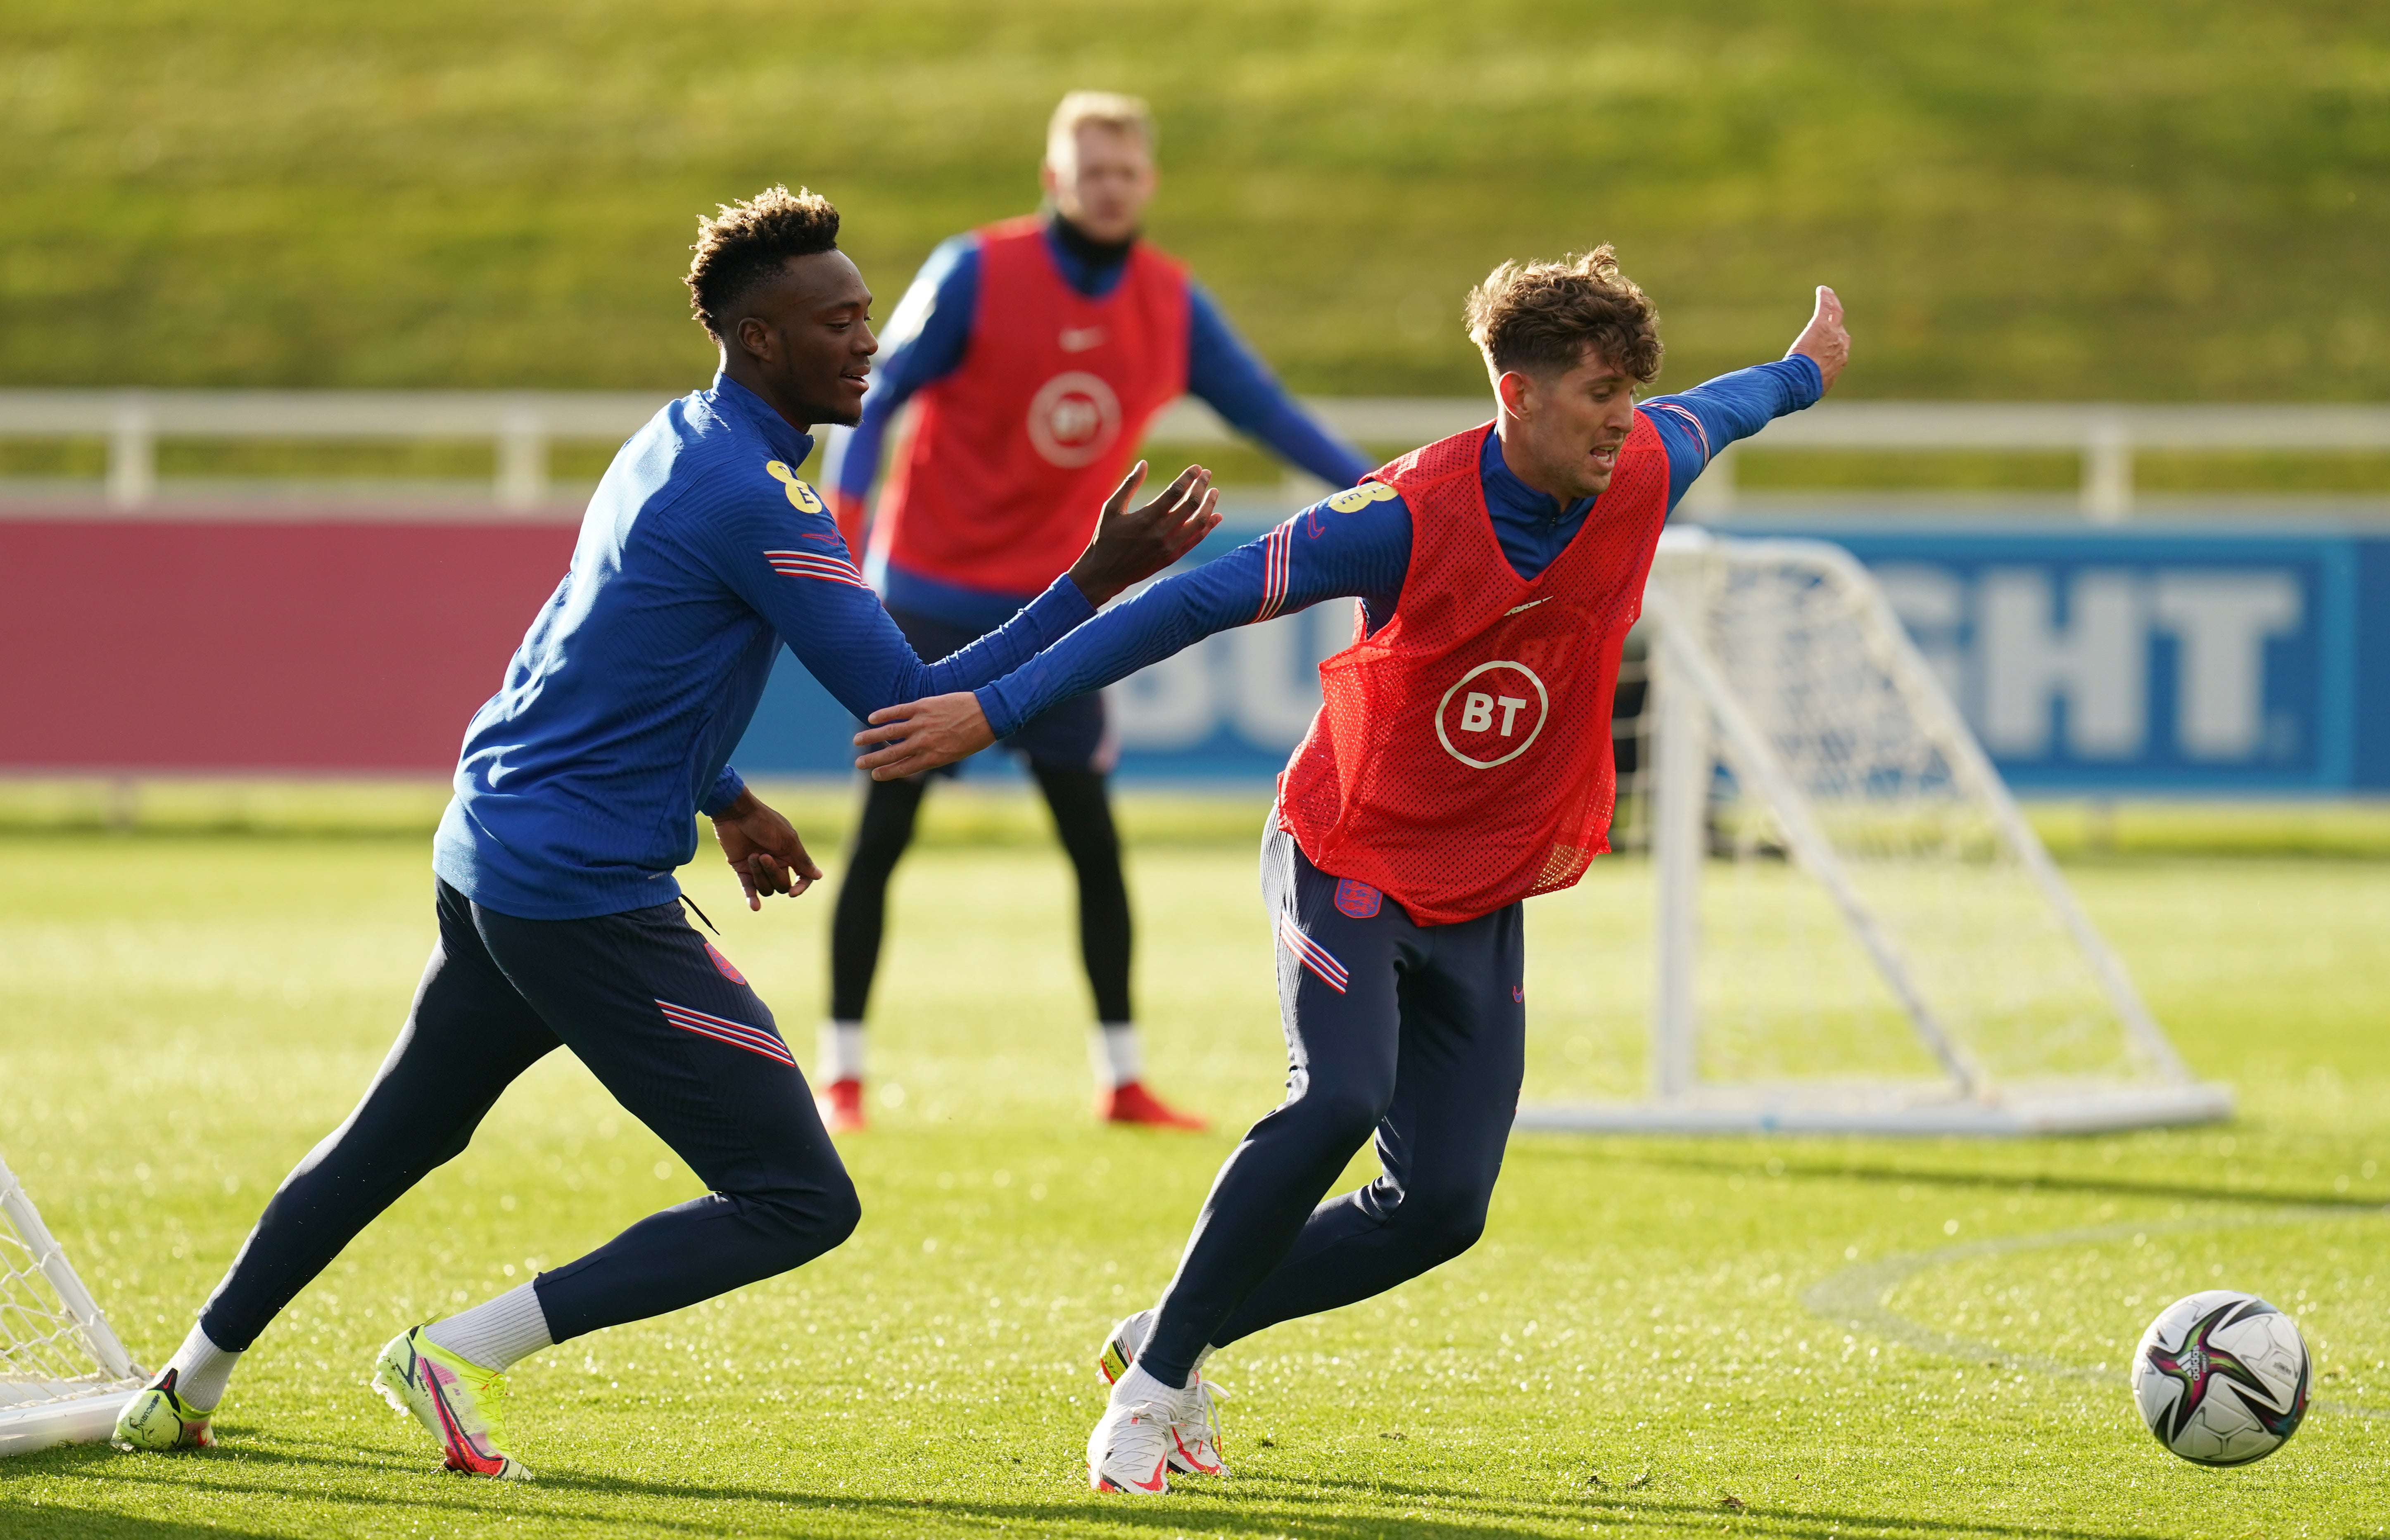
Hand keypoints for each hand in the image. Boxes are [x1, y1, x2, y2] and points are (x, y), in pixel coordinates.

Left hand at [709, 788, 823, 909]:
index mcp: (790, 855)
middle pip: (782, 885)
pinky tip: (755, 907)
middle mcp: (776, 863)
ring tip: (752, 856)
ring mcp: (758, 868)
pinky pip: (749, 889)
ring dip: (759, 875)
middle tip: (763, 855)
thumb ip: (802, 860)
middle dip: (773, 873)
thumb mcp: (788, 840)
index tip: (793, 893)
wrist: (735, 813)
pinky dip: (752, 898)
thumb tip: (819, 876)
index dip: (800, 887)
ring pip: (766, 888)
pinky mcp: (742, 869)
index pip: (802, 878)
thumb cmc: (764, 822)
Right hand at [852, 692, 996, 780]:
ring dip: (871, 737)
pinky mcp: (923, 706)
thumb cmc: (975, 736)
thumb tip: (918, 757)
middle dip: (873, 760)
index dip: (887, 772)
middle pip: (892, 753)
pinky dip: (883, 715)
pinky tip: (871, 718)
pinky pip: (898, 711)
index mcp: (933, 757)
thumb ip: (935, 755)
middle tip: (858, 764)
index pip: (903, 768)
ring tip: (857, 741)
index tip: (875, 775)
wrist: (989, 714)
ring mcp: (922, 724)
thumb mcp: (955, 753)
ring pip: (889, 732)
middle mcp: (924, 742)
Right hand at [1065, 461, 1221, 605]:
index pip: (1175, 492)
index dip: (1188, 477)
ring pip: (1198, 522)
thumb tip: (1144, 463)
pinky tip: (1216, 516)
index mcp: (1146, 517)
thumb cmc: (1105, 538)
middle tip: (1207, 474)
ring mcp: (1169, 546)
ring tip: (1214, 492)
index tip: (1196, 468)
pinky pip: (1196, 539)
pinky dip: (1208, 527)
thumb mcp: (1111, 508)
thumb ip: (1129, 485)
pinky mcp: (1173, 557)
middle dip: (1201, 486)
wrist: (1105, 574)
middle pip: (1191, 504)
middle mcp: (1161, 532)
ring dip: (1209, 505)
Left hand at [1787, 285, 1849, 393]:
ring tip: (1828, 295)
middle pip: (1840, 328)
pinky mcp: (1820, 326)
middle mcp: (1840, 345)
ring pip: (1835, 313)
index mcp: (1839, 361)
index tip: (1832, 337)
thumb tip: (1803, 392)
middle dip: (1837, 319)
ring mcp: (1832, 334)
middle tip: (1833, 311)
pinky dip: (1825, 297)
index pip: (1840, 347)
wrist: (1802, 383)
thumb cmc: (1805, 388)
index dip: (1836, 340)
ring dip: (1832, 303)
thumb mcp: (1814, 387)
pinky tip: (1822, 290)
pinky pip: (1826, 306)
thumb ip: (1813, 382)